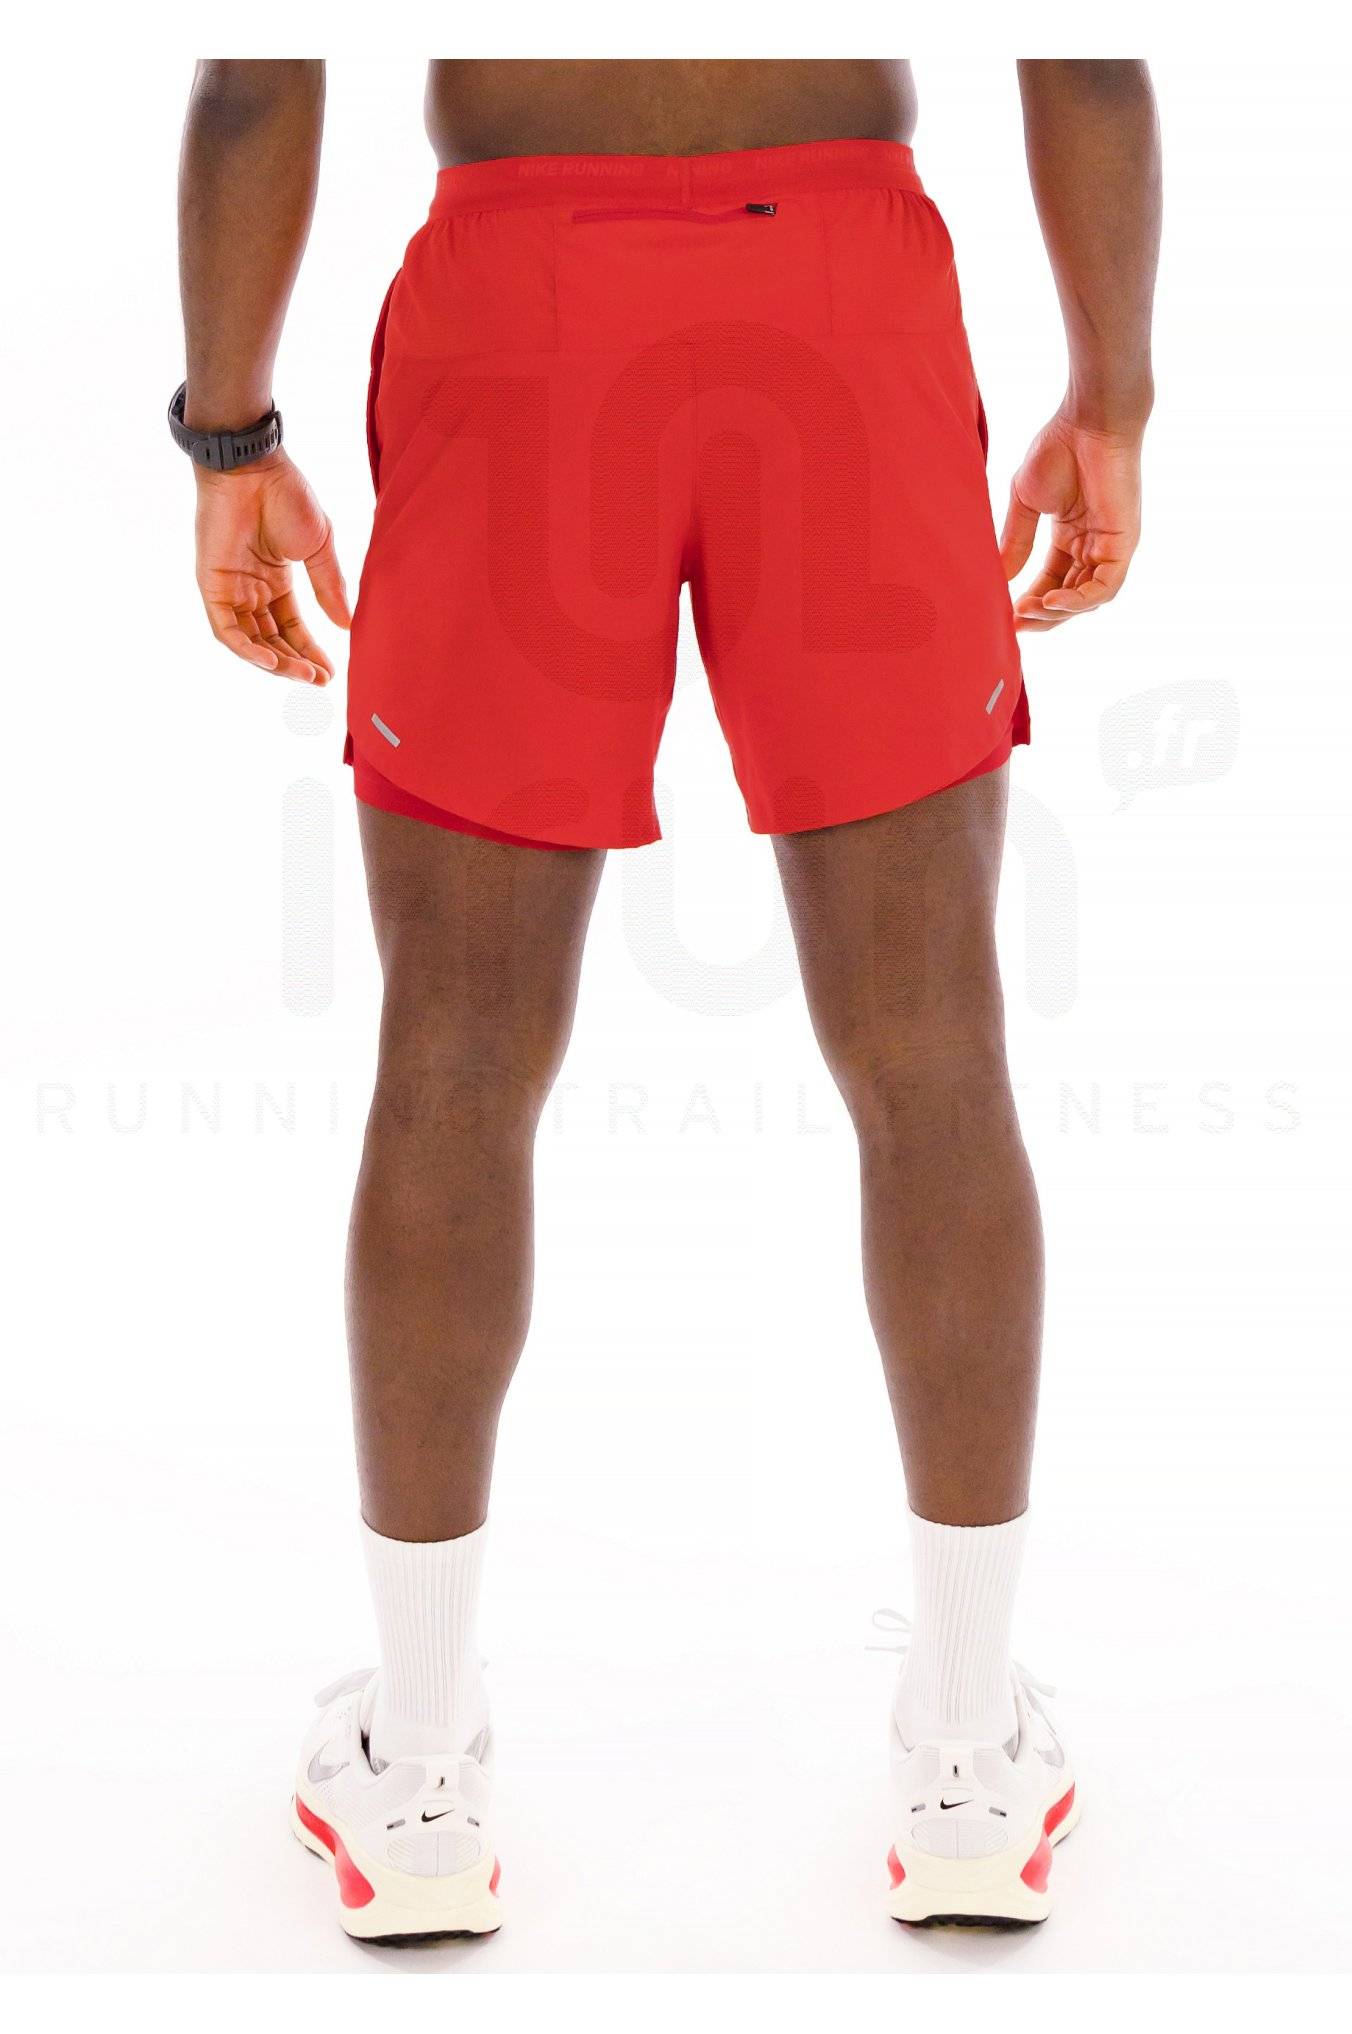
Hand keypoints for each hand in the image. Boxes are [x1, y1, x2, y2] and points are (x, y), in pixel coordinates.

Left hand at [193, 450, 350, 682]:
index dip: (310, 651)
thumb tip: (347, 625)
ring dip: (276, 663)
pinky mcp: (211, 586)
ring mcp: (230, 588)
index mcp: (275, 579)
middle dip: (296, 663)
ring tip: (303, 675)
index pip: (292, 627)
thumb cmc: (286, 496)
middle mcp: (251, 588)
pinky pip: (227, 630)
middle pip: (272, 640)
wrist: (253, 468)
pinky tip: (272, 662)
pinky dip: (247, 650)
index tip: (330, 673)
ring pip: (250, 641)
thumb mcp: (318, 548)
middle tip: (319, 680)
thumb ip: (329, 587)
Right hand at [999, 409, 1142, 631]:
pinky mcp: (1124, 543)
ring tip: (1027, 611)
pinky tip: (1051, 600)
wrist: (1088, 419)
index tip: (1004, 616)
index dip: (1029, 603)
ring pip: (1087, 599)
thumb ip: (1016, 541)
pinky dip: (1079, 600)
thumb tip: (1001, 577)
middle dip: (1041, 616)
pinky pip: (1105, 587)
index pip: (1051, 582)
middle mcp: (1093, 545)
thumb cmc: (1058, 448)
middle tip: (1013, 624)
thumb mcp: (1026, 502)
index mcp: (1071, 536)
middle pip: (1069, 597)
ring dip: (1057, 612)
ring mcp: (1110, 546)